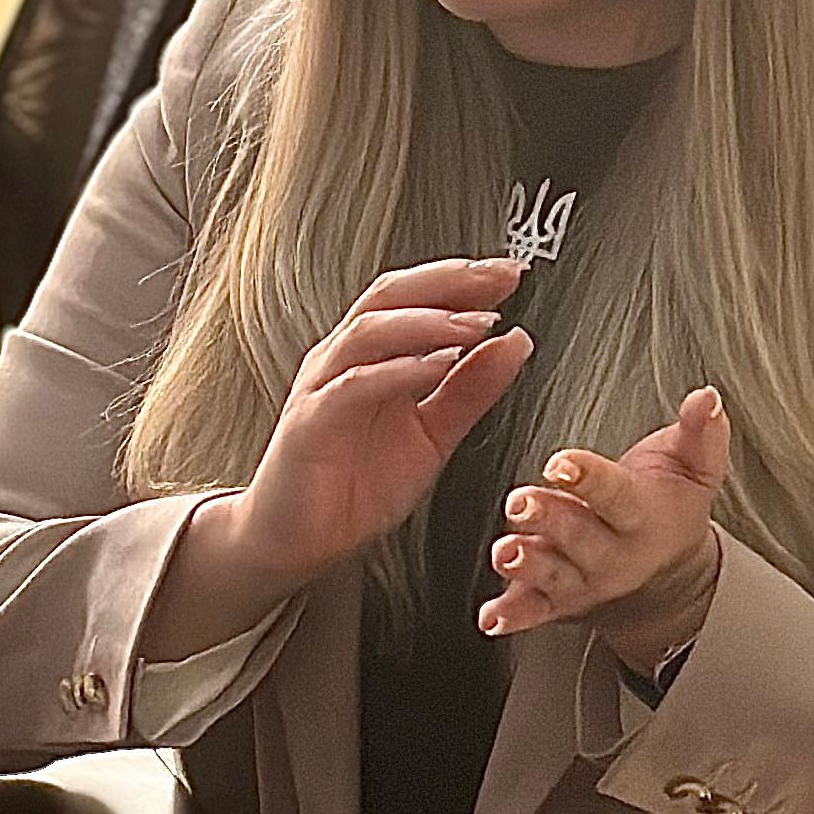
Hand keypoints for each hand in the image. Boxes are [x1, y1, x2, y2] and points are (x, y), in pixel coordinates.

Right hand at [144, 261, 530, 656]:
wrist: (297, 541)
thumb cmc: (354, 488)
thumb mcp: (433, 436)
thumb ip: (472, 390)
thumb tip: (515, 342)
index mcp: (373, 356)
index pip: (417, 297)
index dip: (464, 279)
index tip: (512, 272)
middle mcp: (344, 360)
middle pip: (391, 295)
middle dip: (449, 281)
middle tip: (500, 278)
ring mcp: (323, 387)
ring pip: (370, 330)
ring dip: (428, 321)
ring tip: (478, 321)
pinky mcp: (311, 423)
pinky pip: (355, 385)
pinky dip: (399, 370)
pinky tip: (440, 365)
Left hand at [481, 387, 727, 671]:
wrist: (667, 574)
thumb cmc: (669, 506)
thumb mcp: (695, 469)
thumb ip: (700, 432)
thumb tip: (706, 398)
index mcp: (643, 515)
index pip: (616, 494)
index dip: (589, 478)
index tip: (562, 463)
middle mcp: (612, 553)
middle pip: (579, 536)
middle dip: (548, 518)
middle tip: (519, 503)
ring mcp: (582, 581)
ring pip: (553, 574)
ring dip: (527, 565)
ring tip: (505, 553)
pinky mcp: (556, 601)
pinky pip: (534, 611)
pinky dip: (513, 615)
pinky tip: (491, 617)